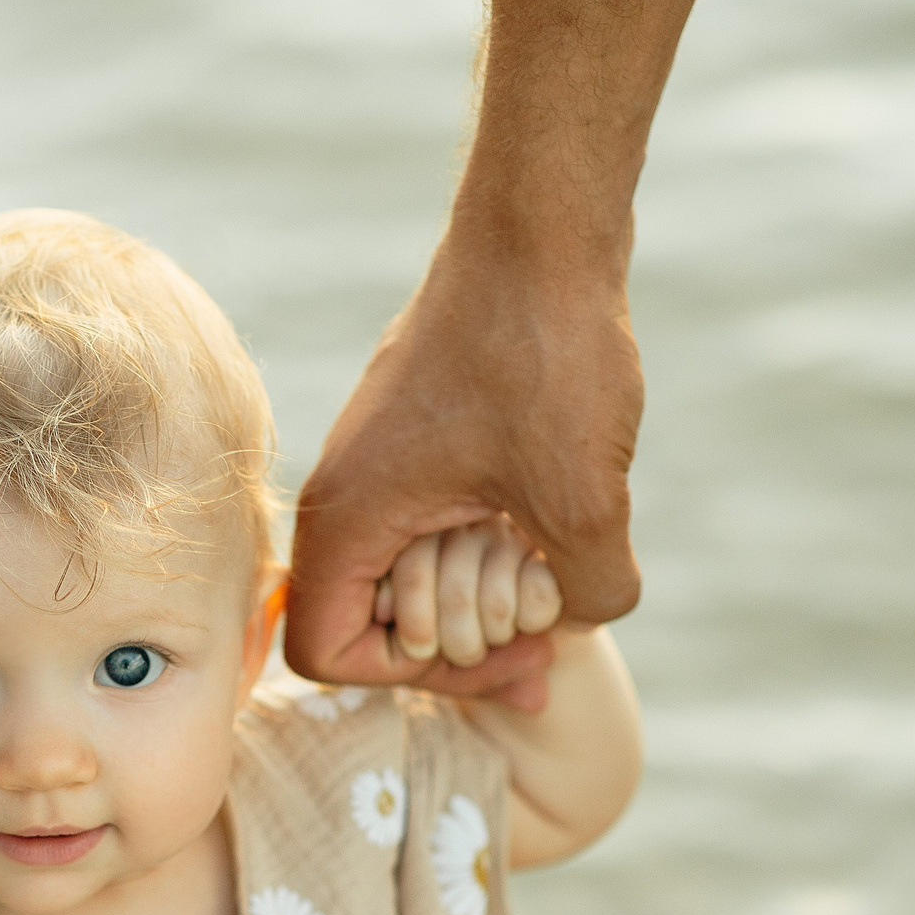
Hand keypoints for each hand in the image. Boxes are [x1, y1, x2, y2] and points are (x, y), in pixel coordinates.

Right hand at [285, 256, 642, 709]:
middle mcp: (345, 494)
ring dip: (480, 595)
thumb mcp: (588, 503)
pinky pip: (430, 523)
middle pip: (371, 623)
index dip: (412, 681)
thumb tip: (571, 624)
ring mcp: (378, 463)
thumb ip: (586, 597)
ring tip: (556, 579)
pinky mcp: (417, 437)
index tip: (502, 660)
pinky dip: (487, 545)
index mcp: (348, 517)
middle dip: (460, 645)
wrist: (543, 233)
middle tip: (542, 642)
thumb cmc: (545, 357)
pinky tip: (557, 528)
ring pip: (408, 573)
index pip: (326, 654)